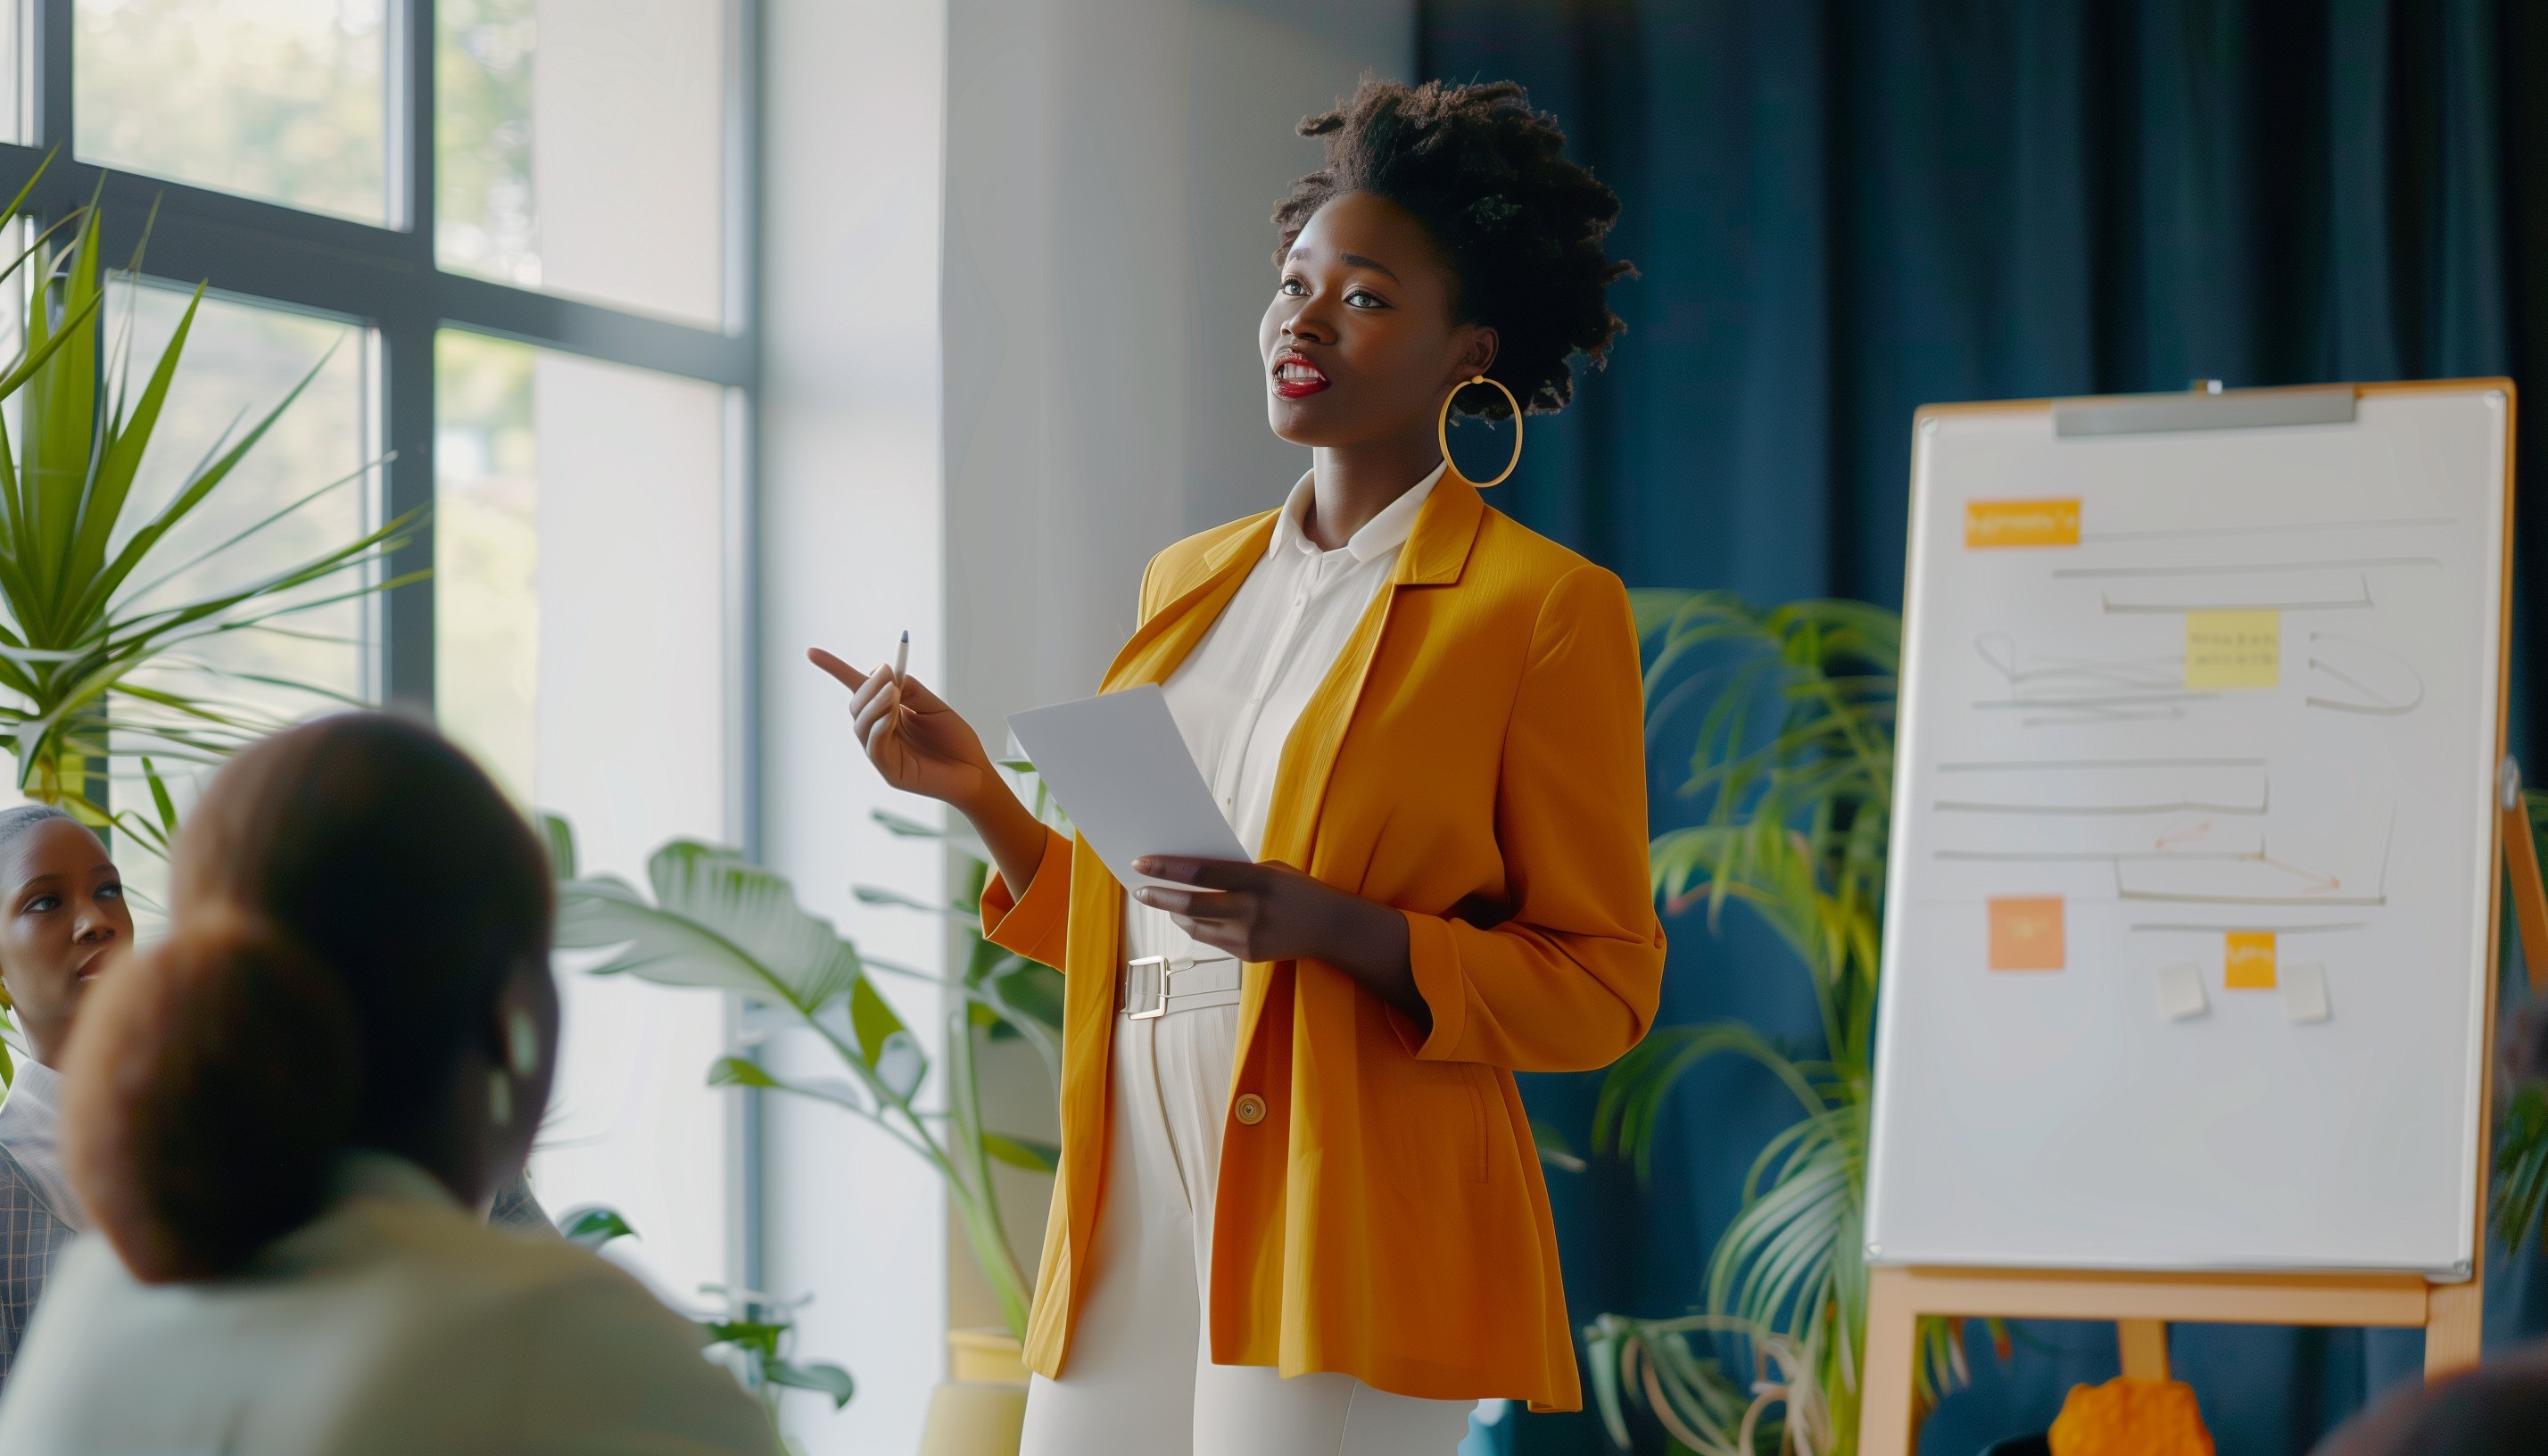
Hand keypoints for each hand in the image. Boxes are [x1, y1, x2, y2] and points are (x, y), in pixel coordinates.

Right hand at [807, 648, 1001, 810]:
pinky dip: (880, 726)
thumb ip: (910, 689)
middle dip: (868, 686)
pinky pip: (875, 746)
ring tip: (893, 692)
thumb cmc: (956, 741)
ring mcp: (882, 753)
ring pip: (862, 724)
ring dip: (875, 703)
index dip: (835, 670)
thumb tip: (888, 672)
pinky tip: (892, 715)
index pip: (858, 690)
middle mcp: (880, 733)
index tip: (811, 652)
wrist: (976, 772)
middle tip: (888, 675)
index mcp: (888, 714)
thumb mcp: (933, 706)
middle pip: (856, 706)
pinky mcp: (889, 771)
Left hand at [1132, 856, 1425, 1031]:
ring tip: (1163, 900)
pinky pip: (1209, 939)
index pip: (1202, 873)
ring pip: (1195, 925)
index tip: (1141, 863)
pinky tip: (1187, 914)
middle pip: (1192, 904)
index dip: (1168, 868)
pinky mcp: (1247, 955)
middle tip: (1138, 889)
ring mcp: (1249, 937)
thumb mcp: (1270, 869)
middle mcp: (1252, 910)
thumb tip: (1188, 871)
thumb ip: (1234, 871)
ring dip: (1174, 912)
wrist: (1331, 928)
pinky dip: (1195, 924)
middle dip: (1159, 896)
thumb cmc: (1296, 888)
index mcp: (1258, 880)